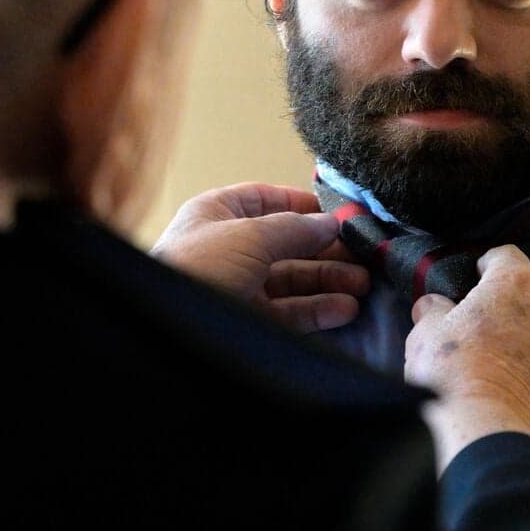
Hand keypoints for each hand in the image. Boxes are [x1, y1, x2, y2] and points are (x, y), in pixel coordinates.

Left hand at [151, 183, 368, 332]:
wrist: (165, 329)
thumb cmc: (199, 267)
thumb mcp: (249, 236)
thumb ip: (293, 228)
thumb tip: (330, 222)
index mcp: (216, 214)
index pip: (264, 200)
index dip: (301, 205)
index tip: (341, 215)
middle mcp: (227, 248)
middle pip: (285, 243)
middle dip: (325, 250)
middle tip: (364, 256)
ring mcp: (236, 286)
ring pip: (290, 280)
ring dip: (327, 281)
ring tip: (363, 285)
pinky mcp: (245, 321)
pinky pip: (287, 312)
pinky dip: (316, 310)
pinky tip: (345, 309)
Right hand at [404, 245, 529, 470]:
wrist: (490, 436)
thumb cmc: (453, 378)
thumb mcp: (426, 335)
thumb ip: (433, 311)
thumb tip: (435, 306)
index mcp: (518, 283)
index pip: (506, 257)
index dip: (488, 268)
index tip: (477, 283)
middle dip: (514, 309)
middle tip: (486, 336)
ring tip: (507, 372)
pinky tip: (525, 398)